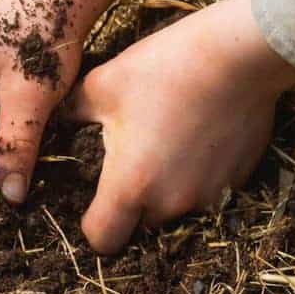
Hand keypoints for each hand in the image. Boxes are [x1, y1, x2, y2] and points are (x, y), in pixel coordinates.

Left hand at [64, 0, 294, 253]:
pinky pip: (207, 192)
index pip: (103, 239)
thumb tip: (56, 119)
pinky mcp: (238, 181)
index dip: (93, 226)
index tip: (93, 201)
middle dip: (131, 203)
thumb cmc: (162, 69)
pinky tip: (195, 139)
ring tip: (164, 145)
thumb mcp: (101, 85)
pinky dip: (197, 177)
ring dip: (166, 190)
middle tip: (130, 160)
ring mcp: (210, 195)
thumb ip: (71, 113)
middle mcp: (171, 202)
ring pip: (176, 210)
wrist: (237, 54)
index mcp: (130, 185)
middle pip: (140, 225)